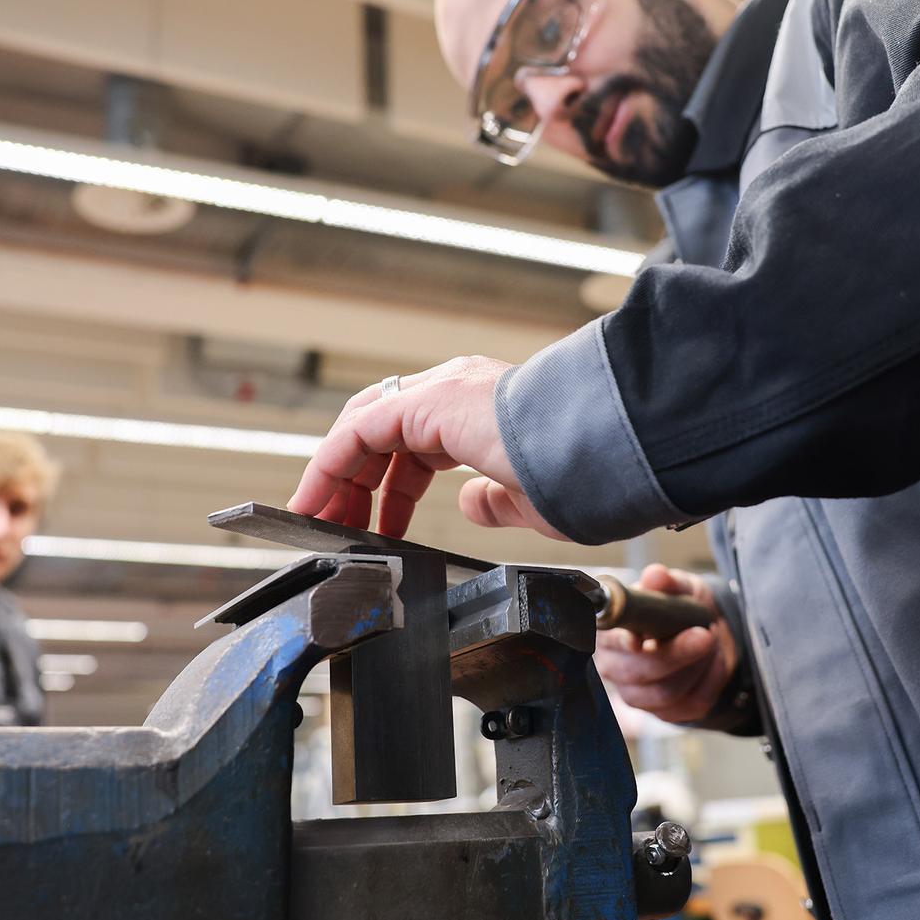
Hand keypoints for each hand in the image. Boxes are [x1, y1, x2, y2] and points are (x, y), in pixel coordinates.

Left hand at [286, 356, 566, 539]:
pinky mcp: (427, 403)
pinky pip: (358, 432)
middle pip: (381, 434)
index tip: (375, 526)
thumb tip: (469, 502)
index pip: (413, 441)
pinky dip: (330, 465)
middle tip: (342, 529)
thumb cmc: (583, 475)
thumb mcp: (529, 499)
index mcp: (482, 411)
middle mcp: (457, 391)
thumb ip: (495, 499)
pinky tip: (317, 500)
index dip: (388, 486)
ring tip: (319, 521)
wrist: (602, 450)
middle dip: (356, 484)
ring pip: (363, 428)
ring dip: (337, 477)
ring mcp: (441, 391)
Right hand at [594, 565, 736, 723]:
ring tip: (711, 643)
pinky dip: (710, 681)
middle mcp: (615, 666)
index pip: (611, 642)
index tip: (641, 641)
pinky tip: (715, 661)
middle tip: (705, 634)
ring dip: (696, 667)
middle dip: (676, 655)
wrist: (706, 634)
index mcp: (609, 632)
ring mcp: (637, 694)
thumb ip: (666, 582)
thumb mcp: (679, 588)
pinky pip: (689, 705)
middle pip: (637, 673)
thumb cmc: (680, 610)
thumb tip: (655, 575)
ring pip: (665, 692)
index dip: (625, 643)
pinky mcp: (663, 713)